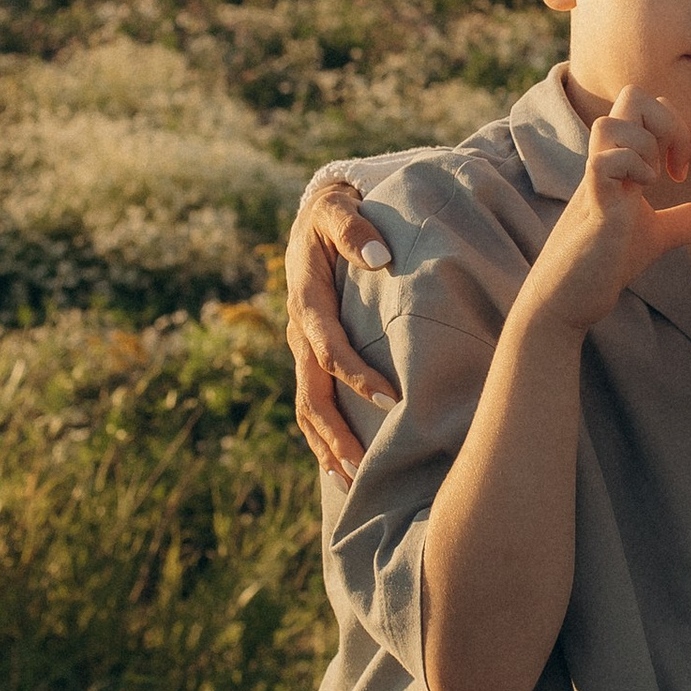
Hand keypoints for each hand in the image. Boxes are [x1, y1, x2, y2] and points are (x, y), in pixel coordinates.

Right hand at [286, 180, 398, 487]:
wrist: (316, 216)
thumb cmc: (337, 212)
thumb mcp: (339, 208)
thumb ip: (354, 229)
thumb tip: (379, 257)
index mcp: (306, 298)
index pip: (329, 347)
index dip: (356, 375)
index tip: (391, 399)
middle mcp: (299, 330)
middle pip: (312, 392)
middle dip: (337, 432)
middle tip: (365, 467)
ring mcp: (301, 348)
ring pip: (307, 407)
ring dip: (328, 445)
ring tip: (353, 482)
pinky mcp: (309, 358)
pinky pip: (311, 404)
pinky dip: (322, 439)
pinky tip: (340, 469)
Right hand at [521, 91, 690, 334]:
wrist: (566, 299)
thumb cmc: (602, 264)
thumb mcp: (654, 236)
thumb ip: (682, 220)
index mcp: (621, 161)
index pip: (646, 105)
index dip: (673, 124)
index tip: (681, 168)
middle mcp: (605, 162)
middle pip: (631, 97)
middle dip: (667, 122)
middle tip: (676, 168)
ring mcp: (596, 183)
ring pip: (610, 123)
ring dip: (644, 148)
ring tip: (652, 183)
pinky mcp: (593, 208)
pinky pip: (603, 163)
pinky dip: (630, 171)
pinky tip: (639, 196)